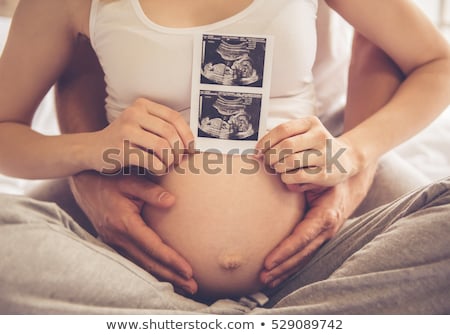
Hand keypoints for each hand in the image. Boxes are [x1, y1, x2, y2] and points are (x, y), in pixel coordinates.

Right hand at [69, 171, 197, 294]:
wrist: (84, 184)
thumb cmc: (110, 179)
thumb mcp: (131, 180)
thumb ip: (151, 191)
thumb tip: (172, 201)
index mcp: (124, 224)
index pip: (153, 247)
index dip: (171, 260)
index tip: (189, 270)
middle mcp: (118, 237)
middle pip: (149, 263)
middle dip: (172, 277)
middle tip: (193, 287)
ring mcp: (114, 242)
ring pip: (141, 265)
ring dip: (163, 277)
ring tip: (184, 286)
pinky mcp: (113, 243)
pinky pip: (134, 261)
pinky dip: (150, 270)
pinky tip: (163, 276)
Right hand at [89, 98, 194, 174]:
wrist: (91, 150)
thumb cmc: (123, 141)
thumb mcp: (142, 127)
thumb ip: (162, 128)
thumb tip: (191, 143)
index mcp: (142, 105)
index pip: (174, 117)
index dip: (187, 134)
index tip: (190, 148)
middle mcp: (134, 114)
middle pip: (170, 132)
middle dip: (179, 150)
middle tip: (179, 161)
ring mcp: (125, 130)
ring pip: (162, 146)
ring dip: (170, 160)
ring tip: (168, 166)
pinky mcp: (121, 149)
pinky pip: (151, 160)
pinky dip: (160, 168)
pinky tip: (158, 170)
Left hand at [256, 116, 362, 189]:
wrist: (347, 158)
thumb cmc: (317, 146)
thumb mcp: (306, 133)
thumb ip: (286, 136)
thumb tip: (259, 148)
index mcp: (311, 123)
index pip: (282, 130)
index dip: (266, 141)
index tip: (257, 150)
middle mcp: (320, 136)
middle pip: (285, 145)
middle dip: (270, 156)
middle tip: (267, 162)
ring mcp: (324, 155)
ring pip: (290, 161)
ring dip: (277, 167)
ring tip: (277, 168)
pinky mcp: (324, 174)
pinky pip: (297, 176)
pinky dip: (286, 177)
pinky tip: (286, 176)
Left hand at [260, 164, 375, 287]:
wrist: (349, 184)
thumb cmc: (329, 178)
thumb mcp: (318, 177)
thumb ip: (301, 181)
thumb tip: (283, 182)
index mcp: (325, 215)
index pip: (302, 238)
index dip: (285, 251)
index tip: (268, 262)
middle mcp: (327, 230)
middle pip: (301, 254)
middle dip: (282, 267)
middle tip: (262, 276)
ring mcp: (325, 237)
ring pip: (303, 258)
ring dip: (284, 271)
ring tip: (266, 281)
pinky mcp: (320, 239)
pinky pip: (304, 255)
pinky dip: (291, 267)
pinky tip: (277, 276)